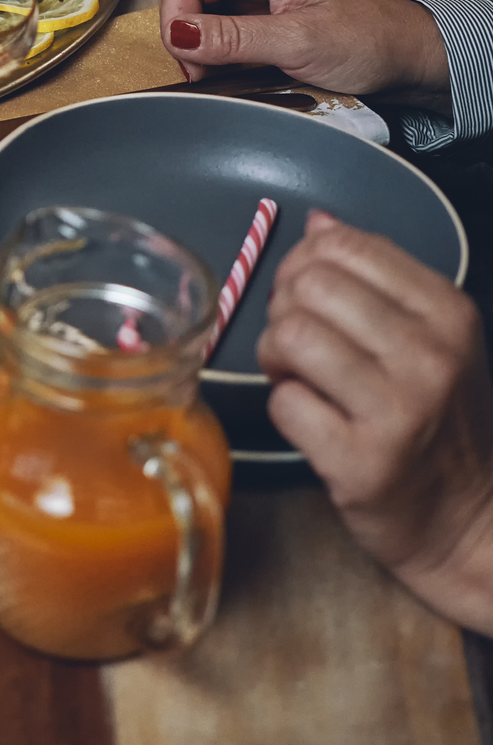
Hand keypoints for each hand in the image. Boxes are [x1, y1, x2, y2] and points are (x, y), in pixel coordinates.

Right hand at [158, 0, 450, 106]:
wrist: (405, 54)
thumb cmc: (371, 39)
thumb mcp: (299, 42)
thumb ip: (233, 37)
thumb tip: (179, 34)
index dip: (177, 20)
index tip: (192, 59)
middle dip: (181, 28)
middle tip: (202, 66)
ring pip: (192, 2)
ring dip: (195, 39)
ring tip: (220, 67)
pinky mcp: (257, 5)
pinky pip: (212, 19)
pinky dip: (211, 44)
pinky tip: (231, 62)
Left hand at [258, 214, 492, 633]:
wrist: (467, 521)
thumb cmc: (439, 423)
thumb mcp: (430, 339)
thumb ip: (375, 278)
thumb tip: (319, 223)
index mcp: (447, 314)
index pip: (346, 247)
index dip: (306, 264)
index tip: (308, 298)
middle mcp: (429, 356)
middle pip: (310, 287)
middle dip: (285, 309)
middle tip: (298, 344)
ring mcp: (398, 411)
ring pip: (290, 336)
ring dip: (276, 357)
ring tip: (298, 378)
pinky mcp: (361, 464)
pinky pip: (283, 403)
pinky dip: (283, 407)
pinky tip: (309, 420)